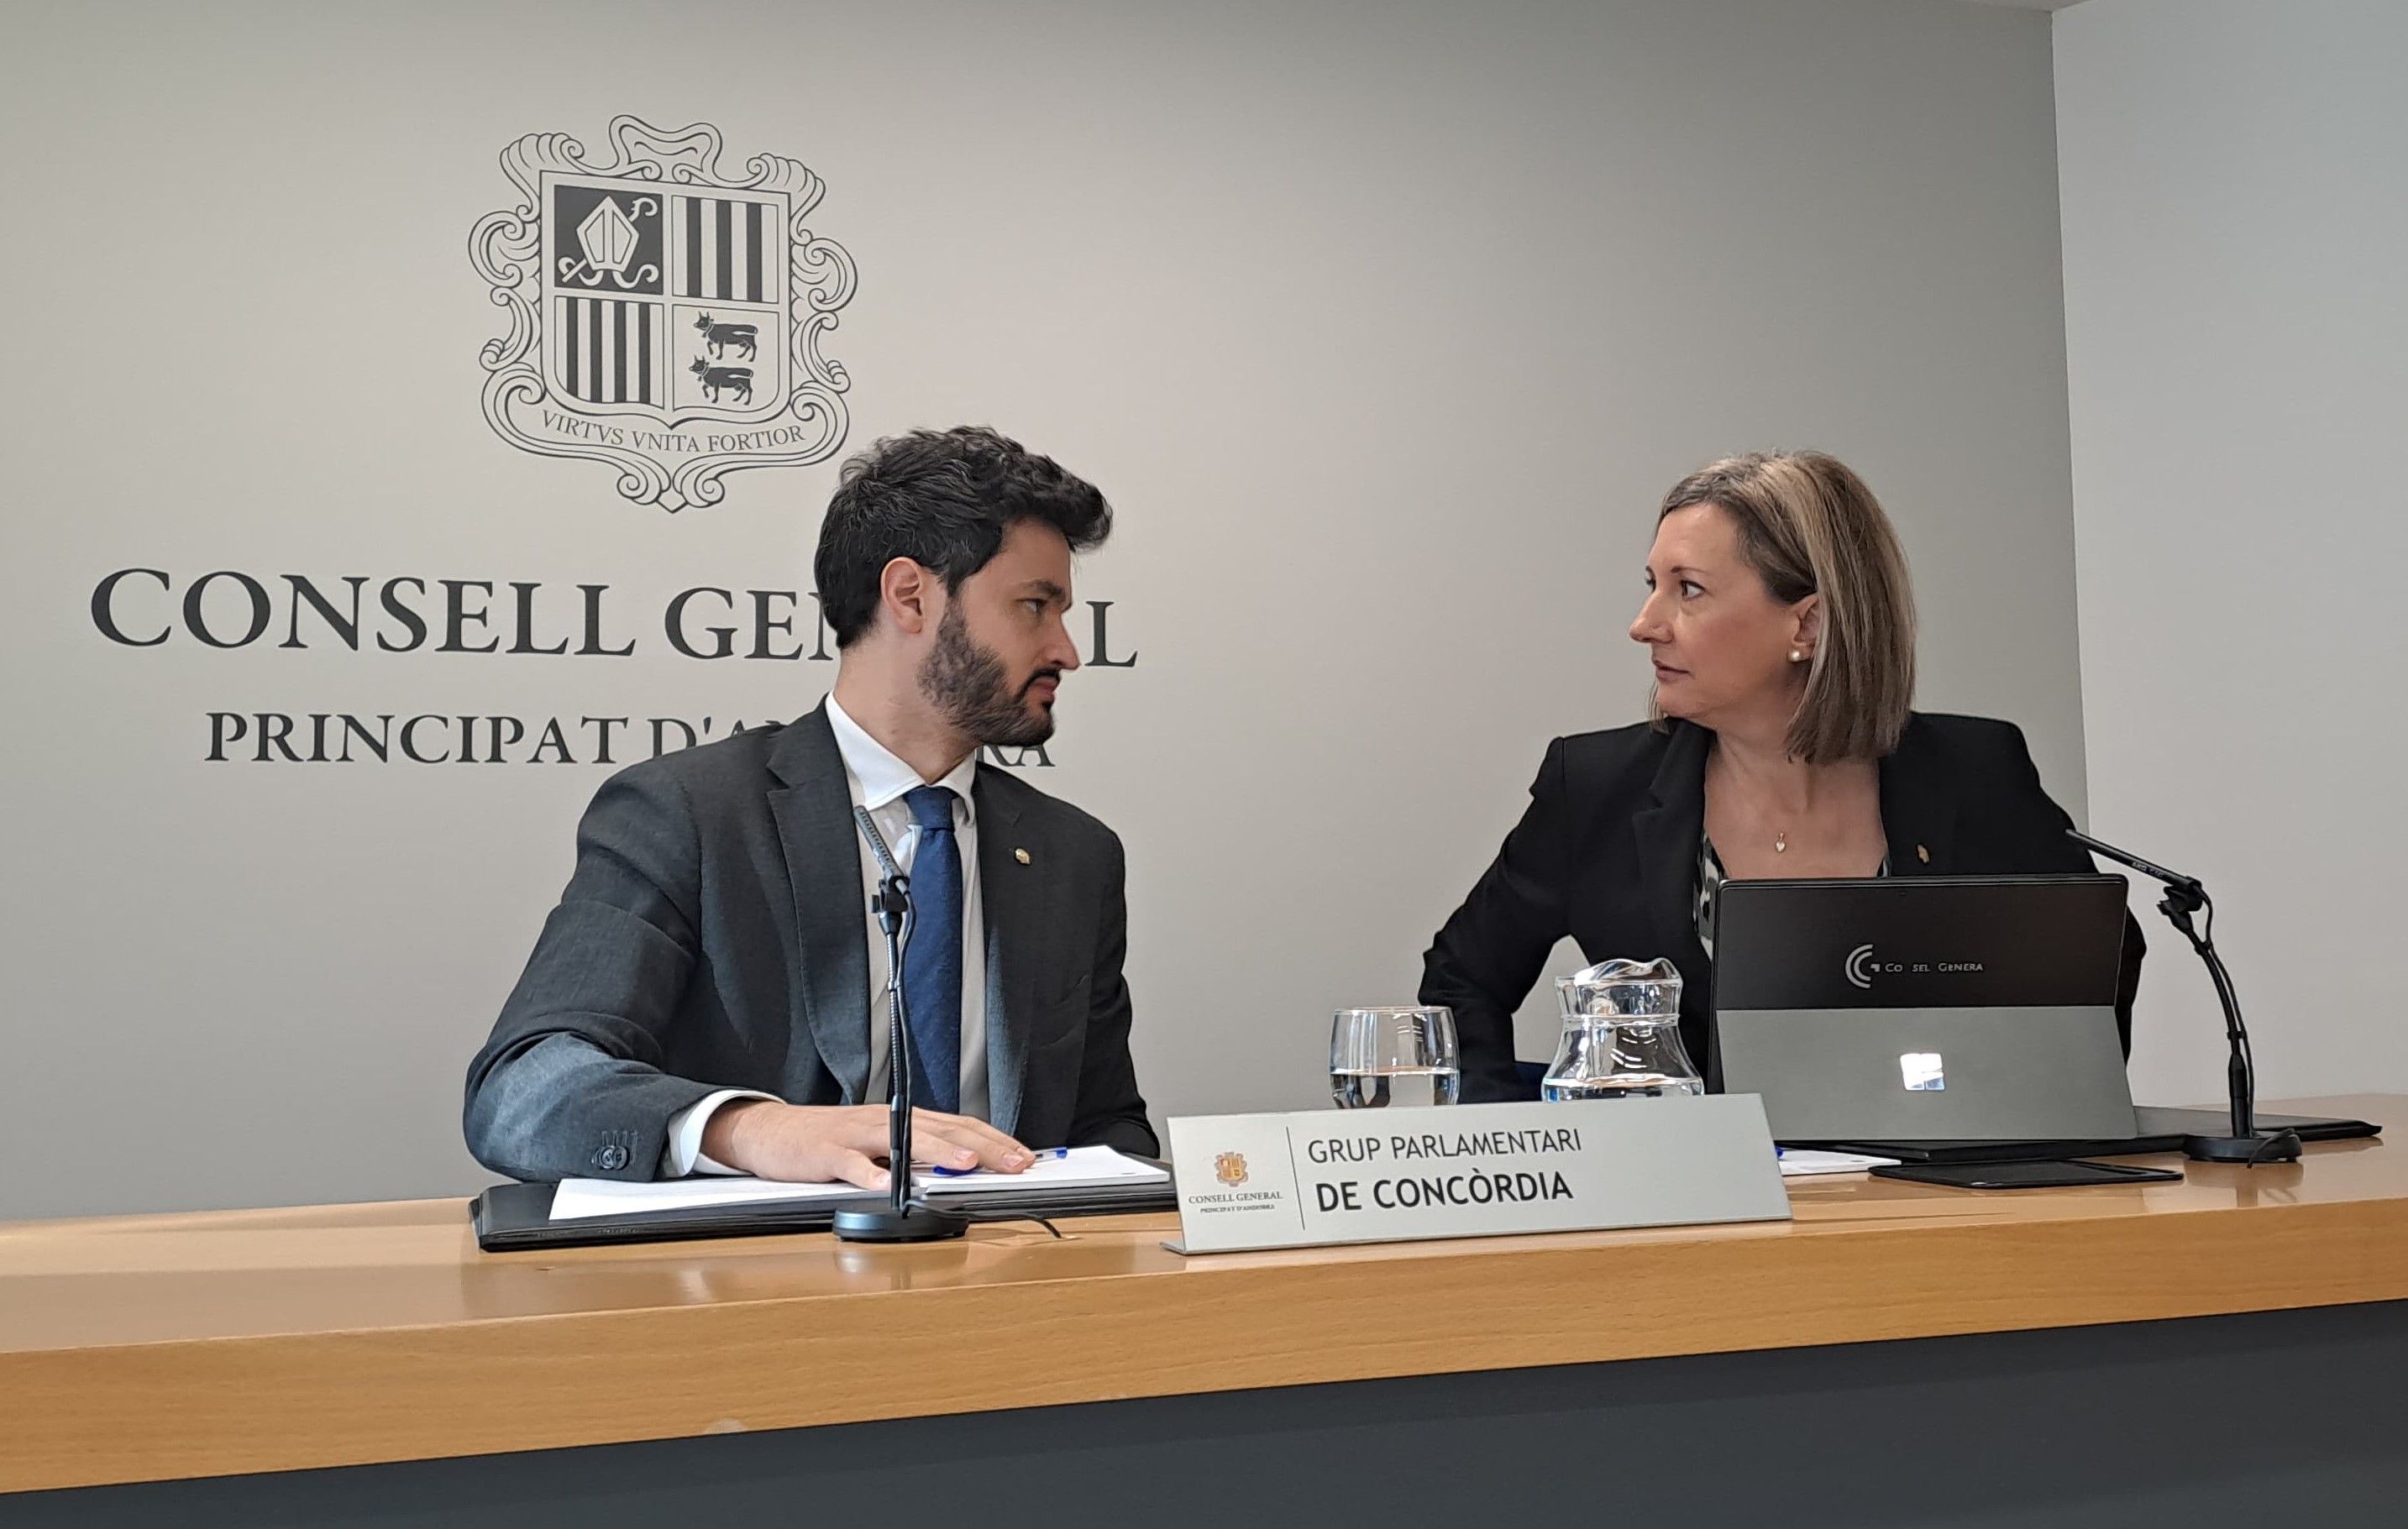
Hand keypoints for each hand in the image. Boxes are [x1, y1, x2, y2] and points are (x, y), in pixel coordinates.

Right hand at [703, 1101, 1033, 1189]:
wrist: (773, 1133)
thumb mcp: (881, 1142)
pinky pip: (852, 1164)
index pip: (960, 1126)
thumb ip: (917, 1153)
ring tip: (966, 1167)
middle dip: (983, 1148)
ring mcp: (858, 1135)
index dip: (994, 1140)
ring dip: (938, 1153)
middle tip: (1015, 1164)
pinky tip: (886, 1187)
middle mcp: (888, 1120)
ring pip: (905, 1141)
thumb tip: (963, 1170)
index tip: (1024, 1156)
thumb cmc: (832, 1141)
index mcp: (904, 1119)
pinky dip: (870, 1175)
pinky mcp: (828, 1153)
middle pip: (943, 1131)